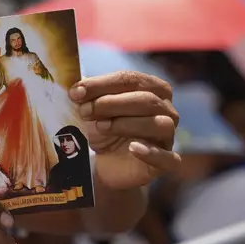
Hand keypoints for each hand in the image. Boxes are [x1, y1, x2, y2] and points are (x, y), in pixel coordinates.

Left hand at [70, 71, 180, 188]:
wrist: (104, 164)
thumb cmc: (102, 130)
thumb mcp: (92, 108)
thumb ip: (86, 94)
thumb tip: (76, 88)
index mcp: (153, 88)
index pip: (131, 79)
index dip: (102, 84)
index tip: (76, 92)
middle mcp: (166, 110)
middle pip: (146, 99)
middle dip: (111, 103)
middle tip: (84, 111)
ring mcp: (168, 136)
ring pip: (159, 124)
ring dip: (126, 123)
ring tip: (101, 127)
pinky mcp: (166, 162)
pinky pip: (168, 158)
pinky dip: (151, 152)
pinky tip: (133, 148)